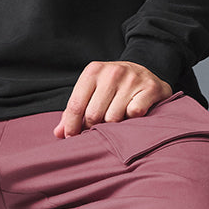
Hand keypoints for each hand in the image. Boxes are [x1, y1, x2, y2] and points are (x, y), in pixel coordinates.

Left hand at [55, 60, 172, 136]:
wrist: (146, 73)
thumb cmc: (113, 87)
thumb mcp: (91, 92)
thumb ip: (74, 111)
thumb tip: (59, 133)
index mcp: (93, 71)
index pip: (75, 105)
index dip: (71, 126)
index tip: (71, 138)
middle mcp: (112, 72)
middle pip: (93, 114)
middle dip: (93, 127)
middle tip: (98, 128)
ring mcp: (132, 79)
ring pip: (113, 118)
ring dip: (113, 124)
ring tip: (116, 118)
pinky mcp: (150, 88)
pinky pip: (134, 114)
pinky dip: (132, 119)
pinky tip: (132, 113)